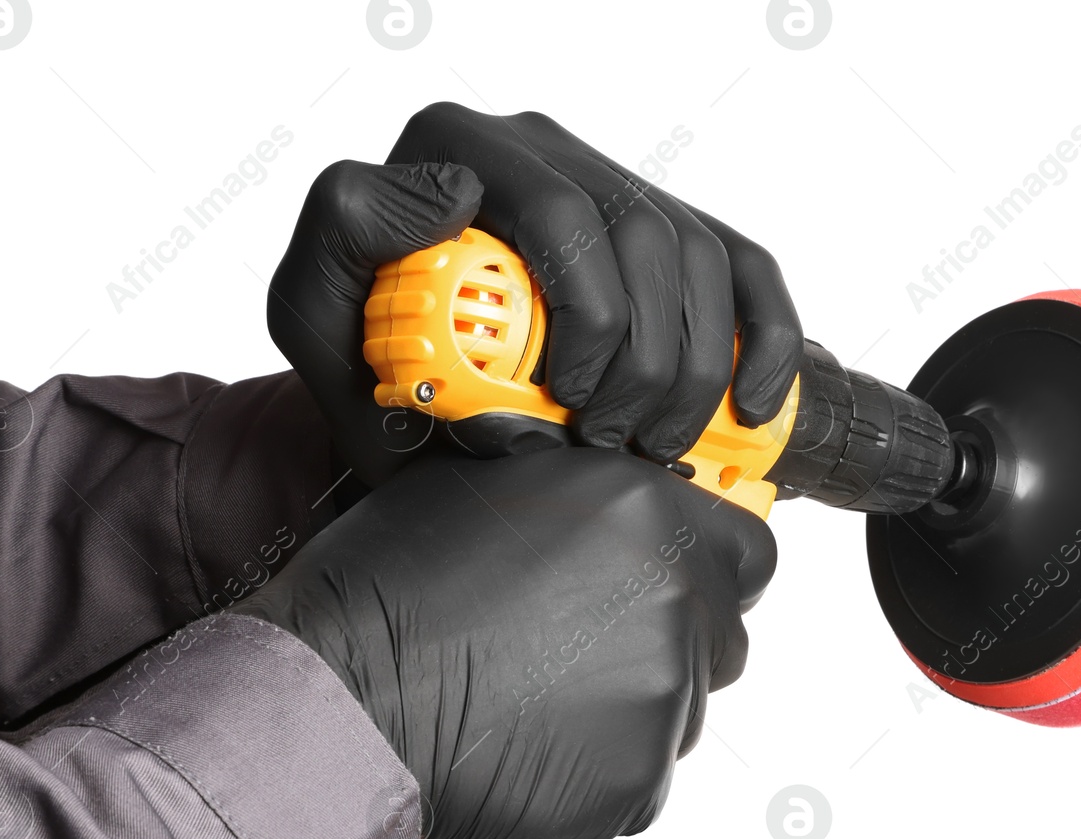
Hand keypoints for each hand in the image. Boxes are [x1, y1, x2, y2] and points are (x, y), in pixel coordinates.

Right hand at [233, 447, 775, 838]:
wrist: (339, 705)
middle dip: (673, 643)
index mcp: (641, 512)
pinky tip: (534, 749)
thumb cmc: (381, 599)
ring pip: (684, 708)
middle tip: (593, 651)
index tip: (678, 584)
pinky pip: (644, 777)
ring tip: (543, 701)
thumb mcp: (484, 490)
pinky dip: (601, 771)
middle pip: (723, 634)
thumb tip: (600, 507)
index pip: (746, 548)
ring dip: (633, 707)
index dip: (707, 570)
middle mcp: (672, 598)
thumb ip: (576, 498)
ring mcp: (662, 693)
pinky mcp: (637, 777)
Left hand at [267, 102, 803, 486]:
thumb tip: (449, 195)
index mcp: (457, 148)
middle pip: (642, 236)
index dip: (587, 311)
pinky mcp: (674, 232)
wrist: (416, 415)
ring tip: (649, 448)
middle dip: (640, 359)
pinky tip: (748, 410)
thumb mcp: (317, 317)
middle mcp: (543, 151)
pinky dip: (762, 345)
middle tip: (606, 442)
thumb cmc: (369, 369)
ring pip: (697, 258)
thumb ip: (340, 245)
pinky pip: (747, 271)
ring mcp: (614, 185)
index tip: (563, 398)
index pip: (559, 207)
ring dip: (691, 371)